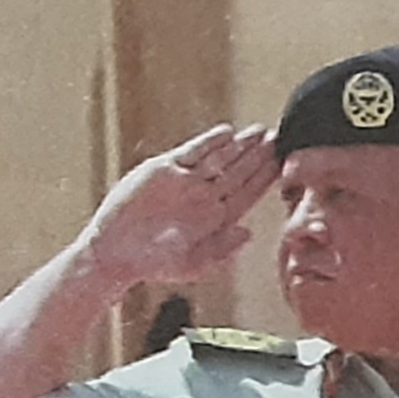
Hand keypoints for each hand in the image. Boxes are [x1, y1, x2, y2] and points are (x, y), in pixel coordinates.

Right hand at [81, 123, 279, 289]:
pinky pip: (192, 152)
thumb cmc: (152, 265)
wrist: (114, 252)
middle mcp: (202, 197)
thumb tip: (248, 233)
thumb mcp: (192, 265)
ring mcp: (184, 182)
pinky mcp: (164, 169)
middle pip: (238, 172)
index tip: (284, 165)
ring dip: (240, 146)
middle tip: (279, 138)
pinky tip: (227, 133)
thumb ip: (221, 250)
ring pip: (219, 159)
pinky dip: (209, 142)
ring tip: (260, 132)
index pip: (247, 194)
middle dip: (258, 156)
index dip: (265, 179)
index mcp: (214, 219)